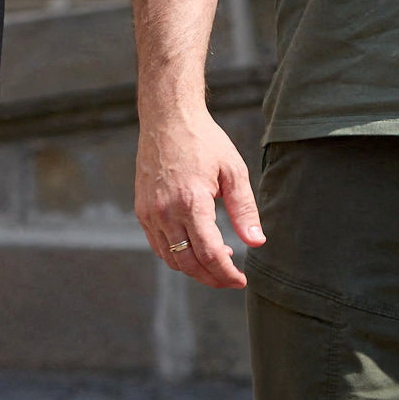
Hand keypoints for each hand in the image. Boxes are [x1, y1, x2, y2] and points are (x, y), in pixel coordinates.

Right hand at [135, 105, 263, 288]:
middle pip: (188, 264)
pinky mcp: (142, 210)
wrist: (167, 119)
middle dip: (212, 278)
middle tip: (231, 278)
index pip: (209, 254)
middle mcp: (165, 212)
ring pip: (171, 259)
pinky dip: (176, 256)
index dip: (226, 274)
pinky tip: (195, 248)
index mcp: (191, 202)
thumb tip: (256, 242)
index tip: (241, 280)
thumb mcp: (233, 171)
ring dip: (194, 269)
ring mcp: (150, 213)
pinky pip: (158, 245)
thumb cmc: (204, 141)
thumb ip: (244, 210)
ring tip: (217, 260)